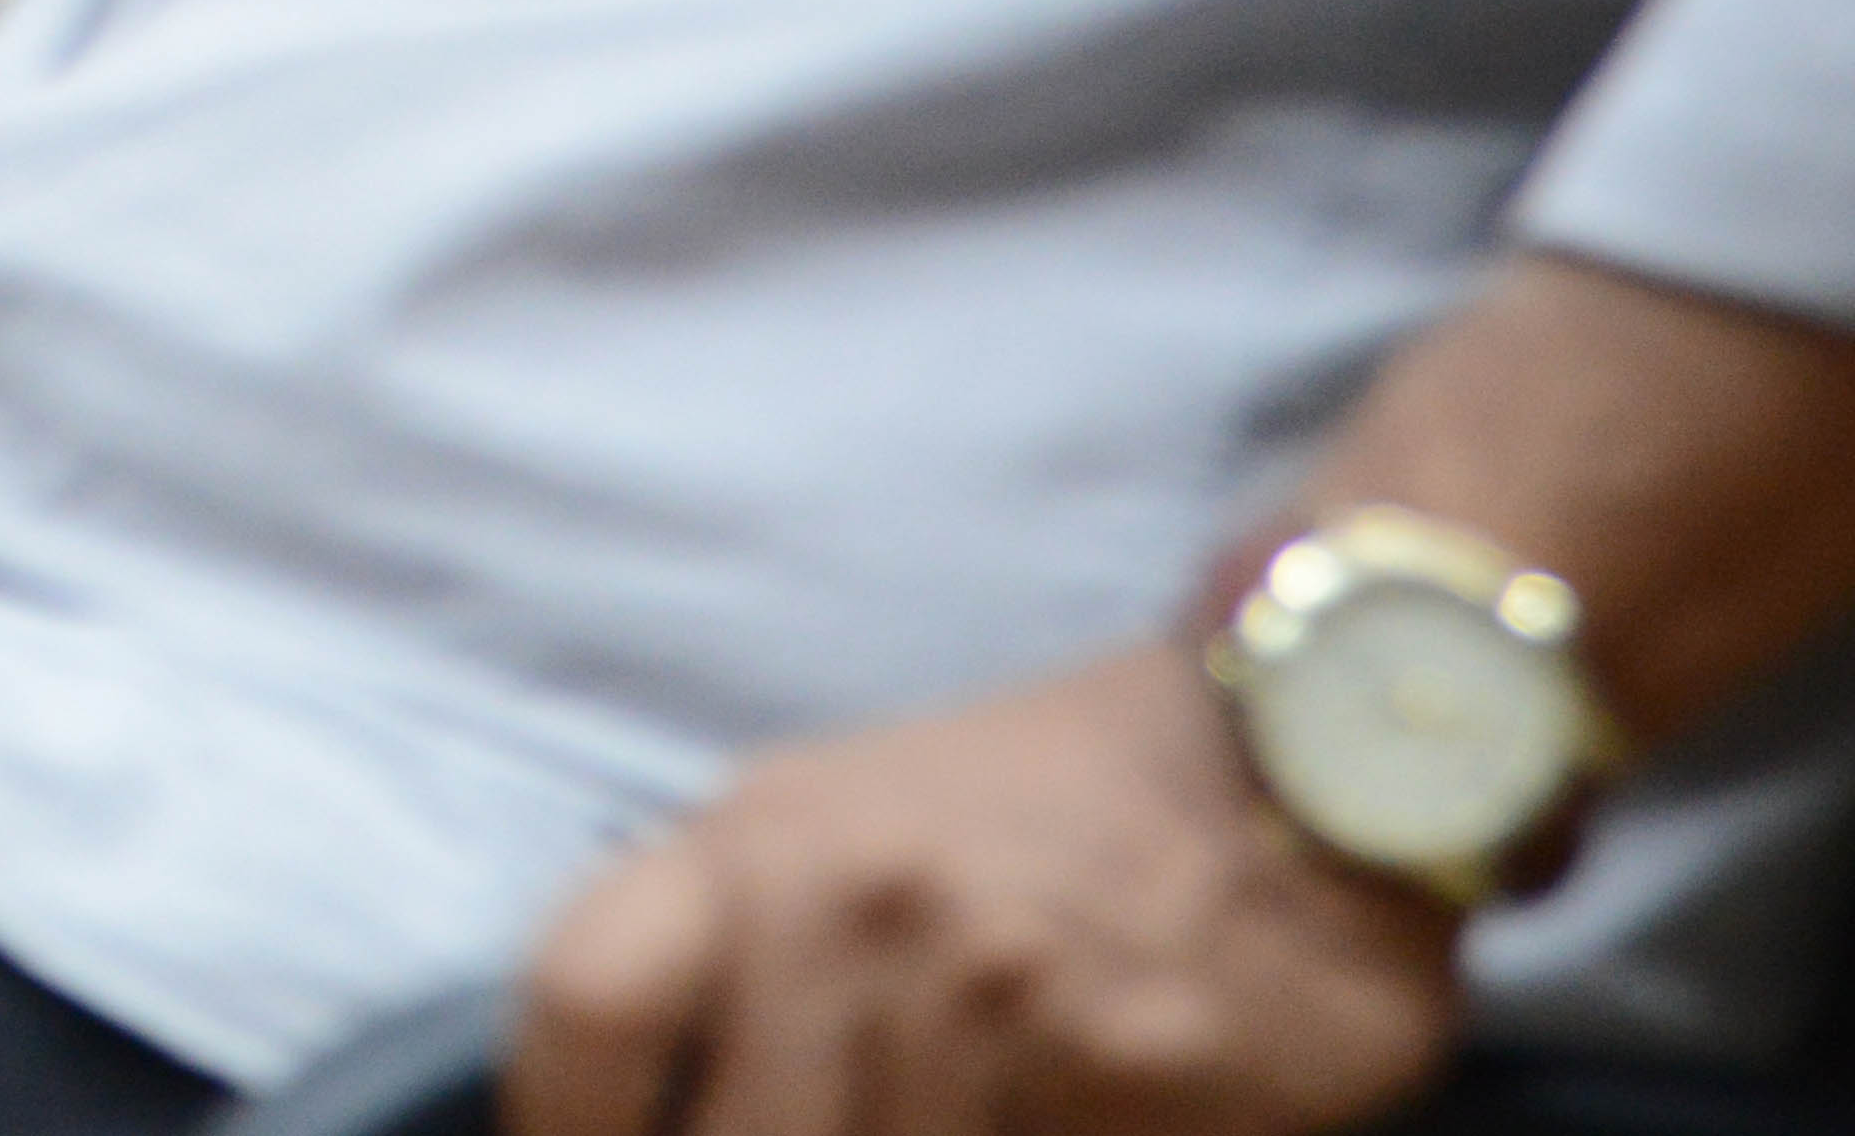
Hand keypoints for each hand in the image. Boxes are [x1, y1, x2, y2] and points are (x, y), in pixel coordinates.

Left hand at [508, 651, 1456, 1135]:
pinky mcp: (1131, 1077)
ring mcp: (991, 997)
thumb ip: (733, 969)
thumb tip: (633, 1116)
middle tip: (824, 1129)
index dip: (557, 1120)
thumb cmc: (1044, 811)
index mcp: (756, 846)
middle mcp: (853, 913)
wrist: (1297, 756)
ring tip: (971, 1109)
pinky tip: (1054, 1119)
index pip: (584, 1001)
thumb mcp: (839, 836)